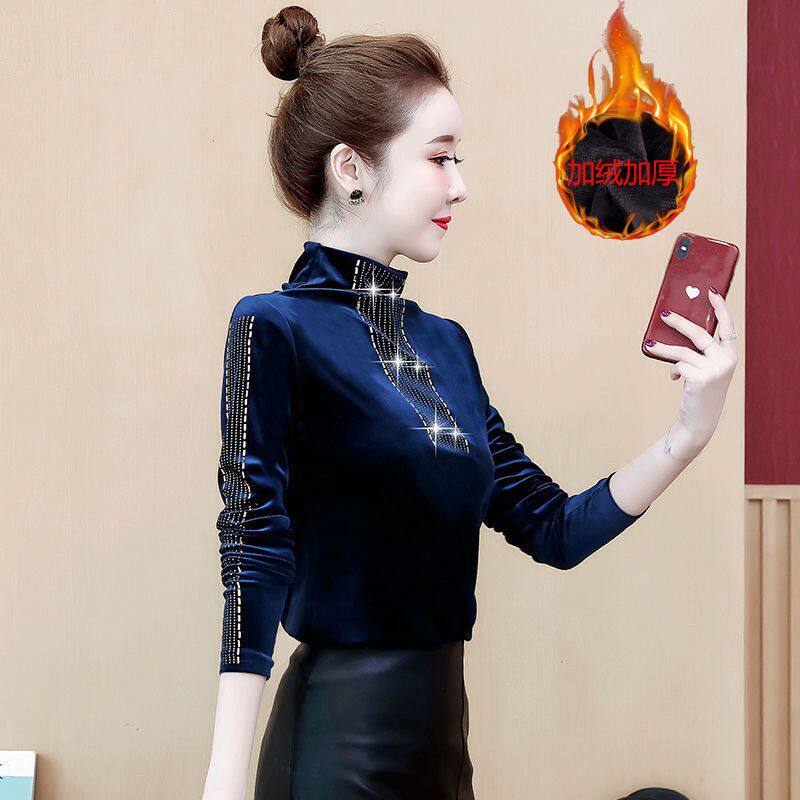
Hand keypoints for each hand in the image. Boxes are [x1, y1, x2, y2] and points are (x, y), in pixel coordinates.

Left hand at [644, 288, 738, 453]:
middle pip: (700, 334)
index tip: (710, 292)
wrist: (699, 420)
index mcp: (731, 355)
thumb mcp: (707, 369)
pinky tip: (674, 378)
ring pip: (682, 351)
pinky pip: (678, 365)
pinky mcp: (700, 378)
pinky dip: (672, 370)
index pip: (728, 327)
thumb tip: (677, 327)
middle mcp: (726, 361)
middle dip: (680, 322)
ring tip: (650, 344)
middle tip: (664, 315)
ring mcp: (714, 370)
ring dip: (663, 348)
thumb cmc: (701, 391)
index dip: (720, 308)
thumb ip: (701, 352)